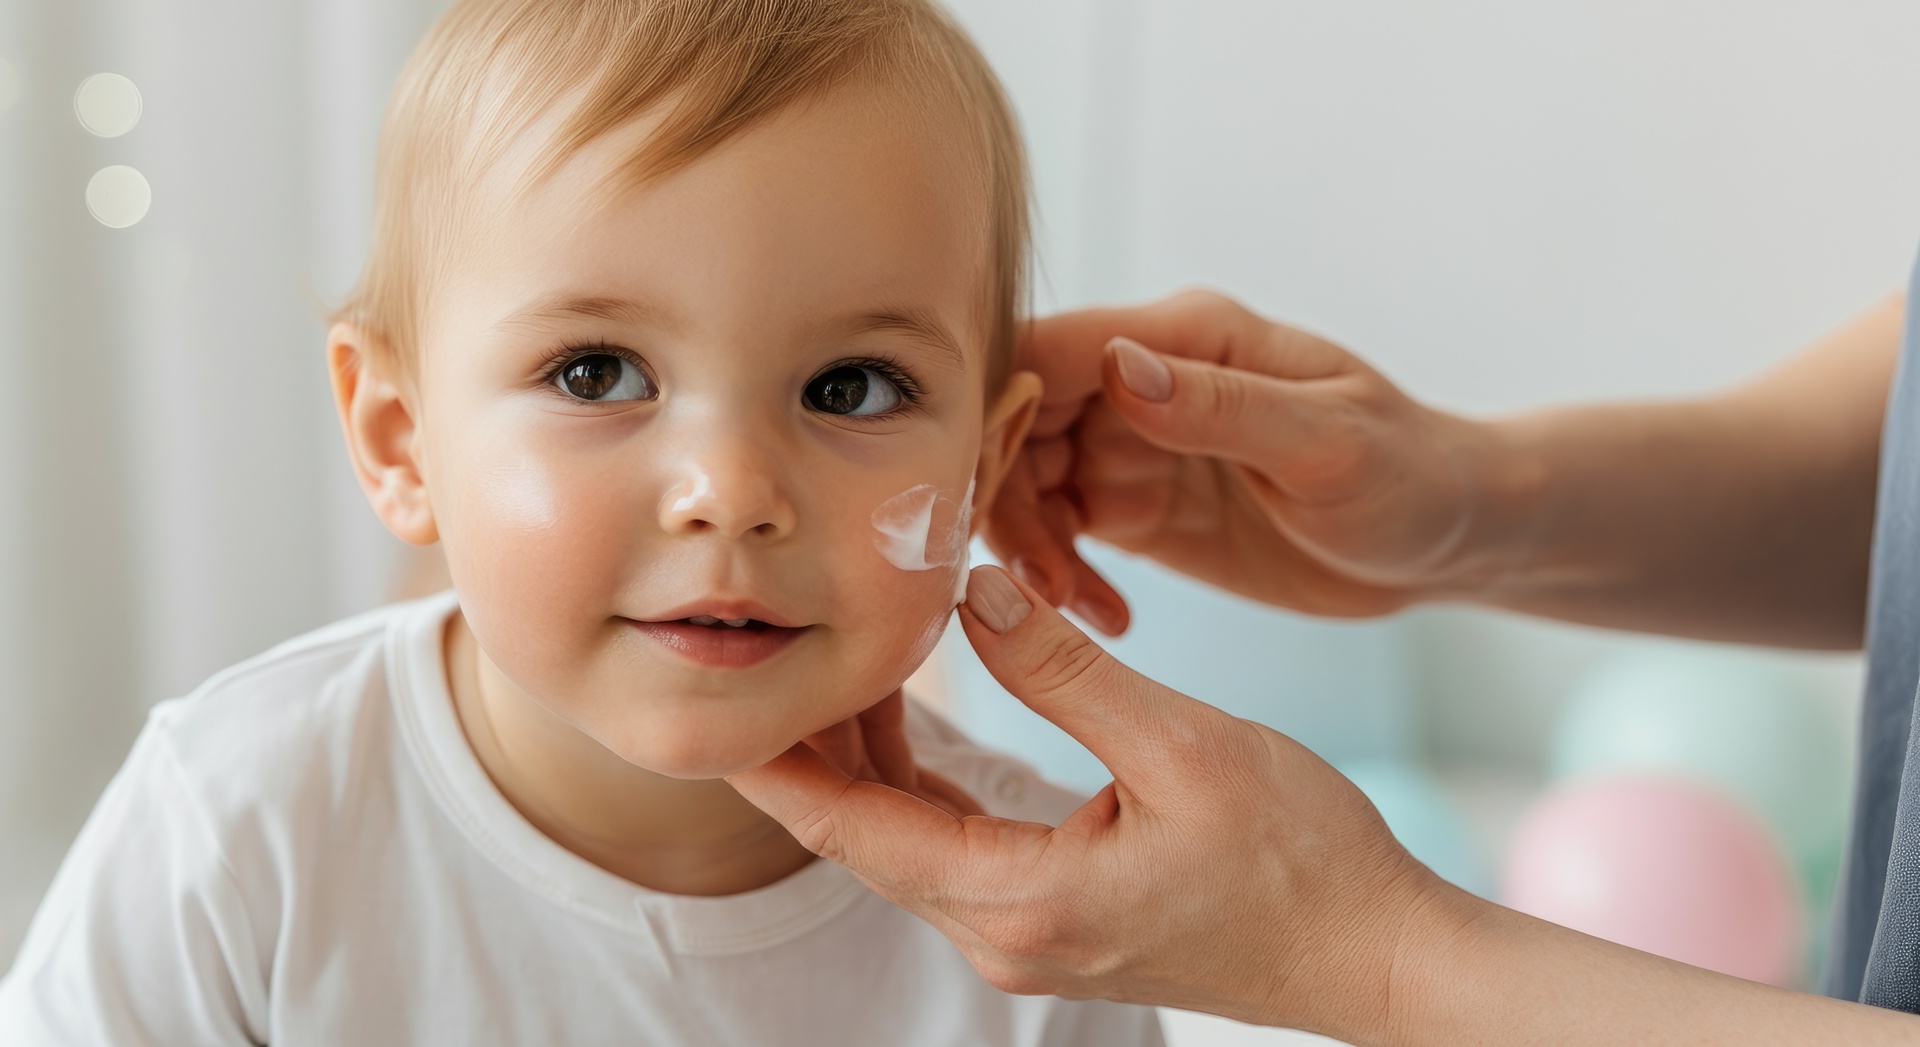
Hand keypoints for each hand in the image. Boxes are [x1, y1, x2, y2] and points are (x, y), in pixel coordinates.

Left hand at [729, 565, 1435, 1038]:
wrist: (1375, 953)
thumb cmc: (1303, 862)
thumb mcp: (1186, 747)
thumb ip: (1069, 669)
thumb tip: (980, 592)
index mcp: (1020, 899)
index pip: (850, 828)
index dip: (775, 762)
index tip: (713, 703)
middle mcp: (1005, 931)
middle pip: (864, 832)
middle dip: (816, 741)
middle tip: (785, 638)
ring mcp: (1029, 931)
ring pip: (907, 837)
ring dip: (873, 755)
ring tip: (852, 653)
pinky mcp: (1059, 914)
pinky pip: (957, 846)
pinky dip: (928, 780)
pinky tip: (925, 711)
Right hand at [990, 290, 1511, 630]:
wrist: (1445, 539)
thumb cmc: (1409, 474)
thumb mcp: (1325, 441)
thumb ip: (1221, 406)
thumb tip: (1121, 369)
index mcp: (1185, 336)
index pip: (1047, 350)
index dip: (997, 411)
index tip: (985, 491)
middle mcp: (1145, 381)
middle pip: (1017, 419)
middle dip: (1005, 497)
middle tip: (1035, 580)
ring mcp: (1139, 446)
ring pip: (1029, 482)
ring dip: (1029, 546)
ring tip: (1071, 607)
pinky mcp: (1143, 508)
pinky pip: (1064, 533)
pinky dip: (1063, 578)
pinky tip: (1107, 618)